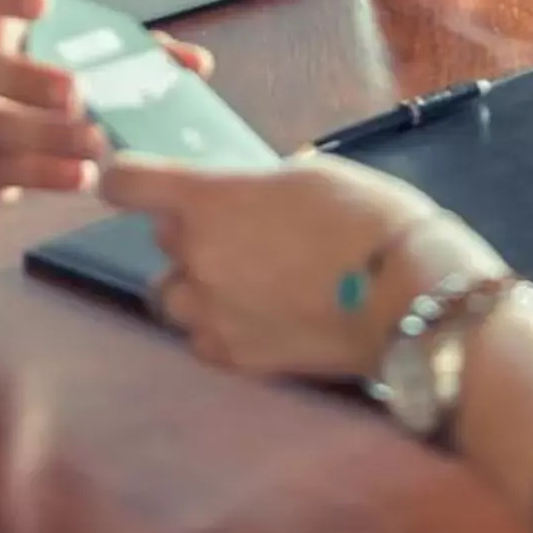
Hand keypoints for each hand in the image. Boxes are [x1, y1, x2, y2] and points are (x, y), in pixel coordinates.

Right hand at [0, 0, 212, 202]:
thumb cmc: (40, 71)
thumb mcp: (69, 46)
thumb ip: (129, 49)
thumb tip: (195, 63)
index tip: (45, 1)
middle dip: (21, 78)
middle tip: (75, 91)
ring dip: (43, 134)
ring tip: (96, 139)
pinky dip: (43, 174)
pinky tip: (83, 173)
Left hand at [100, 152, 505, 379]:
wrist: (406, 296)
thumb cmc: (368, 219)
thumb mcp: (311, 174)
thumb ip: (257, 185)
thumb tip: (244, 195)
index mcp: (210, 200)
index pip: (126, 184)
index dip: (127, 179)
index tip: (138, 181)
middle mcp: (197, 257)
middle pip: (163, 239)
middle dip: (194, 232)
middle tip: (247, 232)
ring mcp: (212, 313)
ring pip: (173, 295)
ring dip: (198, 284)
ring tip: (250, 281)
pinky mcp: (235, 358)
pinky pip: (203, 339)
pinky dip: (221, 327)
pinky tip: (263, 316)